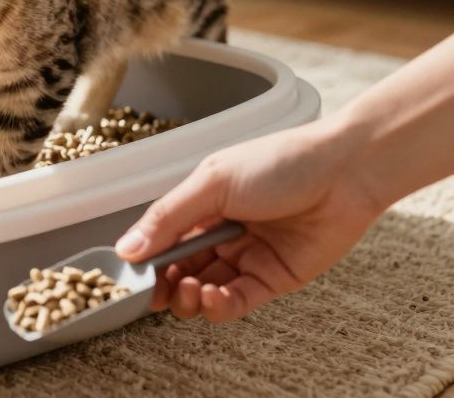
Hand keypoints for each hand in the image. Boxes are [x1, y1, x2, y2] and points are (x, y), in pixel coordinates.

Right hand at [115, 119, 381, 321]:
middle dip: (163, 285)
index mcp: (199, 206)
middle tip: (155, 292)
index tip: (129, 278)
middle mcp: (219, 234)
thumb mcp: (212, 182)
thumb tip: (127, 248)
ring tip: (188, 290)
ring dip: (188, 298)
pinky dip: (218, 307)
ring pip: (203, 290)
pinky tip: (210, 298)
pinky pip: (236, 302)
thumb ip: (168, 218)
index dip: (144, 261)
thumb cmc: (279, 163)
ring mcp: (245, 259)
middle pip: (178, 270)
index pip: (160, 240)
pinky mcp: (272, 280)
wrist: (344, 172)